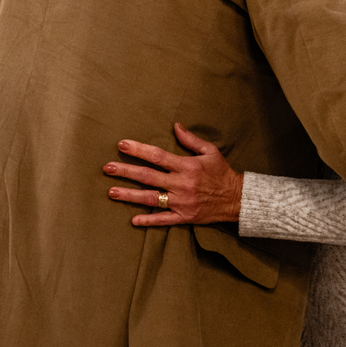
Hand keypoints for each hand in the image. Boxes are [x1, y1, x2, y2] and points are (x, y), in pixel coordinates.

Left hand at [104, 123, 243, 226]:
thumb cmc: (222, 173)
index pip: (157, 156)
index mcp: (186, 166)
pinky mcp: (184, 217)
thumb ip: (191, 139)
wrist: (237, 200)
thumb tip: (175, 125)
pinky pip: (164, 220)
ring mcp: (182, 202)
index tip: (121, 145)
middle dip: (126, 171)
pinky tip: (133, 220)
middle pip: (148, 176)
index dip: (138, 150)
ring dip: (130, 195)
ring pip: (151, 198)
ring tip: (111, 192)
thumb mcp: (210, 151)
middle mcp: (181, 184)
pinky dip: (149, 221)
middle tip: (107, 168)